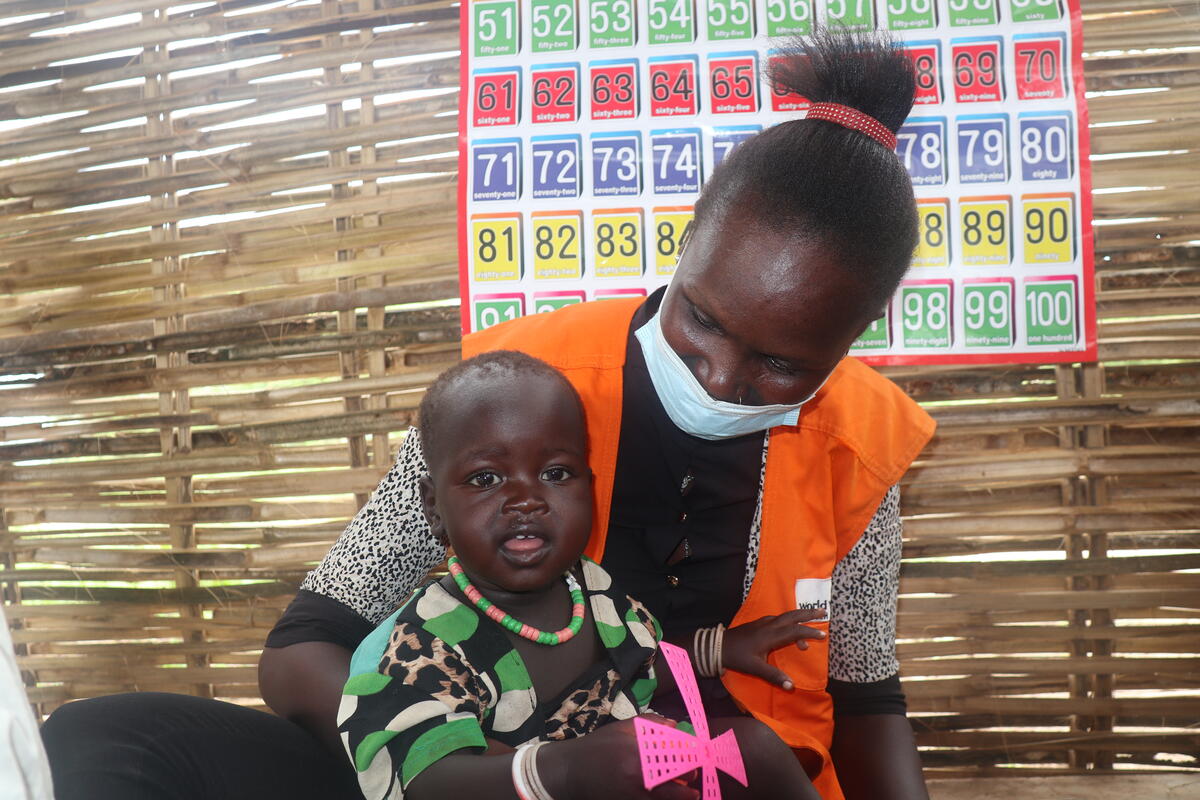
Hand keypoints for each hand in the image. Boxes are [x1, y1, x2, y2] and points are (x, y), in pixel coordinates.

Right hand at [550, 716, 698, 799]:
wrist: (571, 772)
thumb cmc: (598, 747)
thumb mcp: (622, 728)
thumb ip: (650, 723)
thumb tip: (675, 725)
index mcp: (638, 753)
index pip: (674, 756)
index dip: (691, 756)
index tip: (699, 753)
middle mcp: (639, 777)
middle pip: (676, 780)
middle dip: (689, 777)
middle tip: (695, 773)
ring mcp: (634, 795)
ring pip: (668, 798)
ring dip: (682, 795)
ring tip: (692, 793)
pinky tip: (673, 798)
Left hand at [722, 610, 826, 690]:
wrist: (718, 646)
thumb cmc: (737, 657)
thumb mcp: (756, 669)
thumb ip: (774, 676)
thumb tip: (792, 686)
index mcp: (770, 635)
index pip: (795, 631)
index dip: (809, 632)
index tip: (823, 635)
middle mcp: (769, 625)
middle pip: (792, 616)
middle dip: (808, 613)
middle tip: (823, 611)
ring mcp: (763, 623)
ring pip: (785, 616)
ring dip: (799, 617)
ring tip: (810, 624)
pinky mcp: (758, 623)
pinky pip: (778, 619)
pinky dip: (788, 622)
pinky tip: (789, 628)